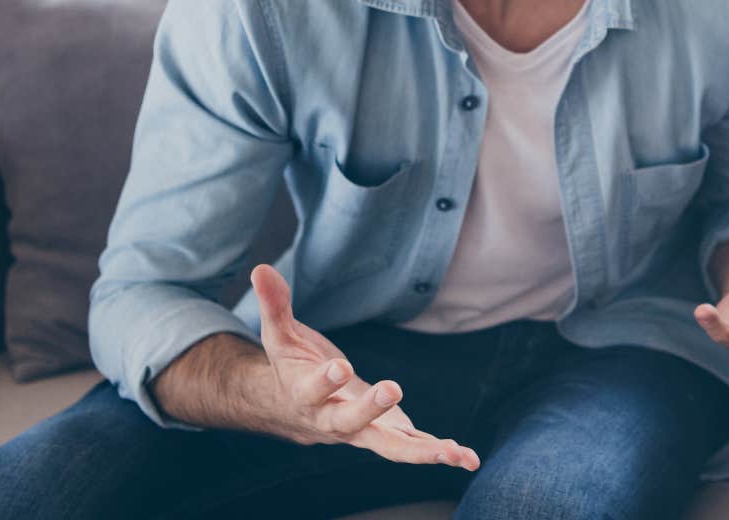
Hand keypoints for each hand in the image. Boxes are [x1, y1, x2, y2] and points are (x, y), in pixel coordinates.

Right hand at [250, 265, 479, 467]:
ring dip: (421, 452)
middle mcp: (332, 421)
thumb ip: (275, 305)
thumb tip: (260, 269)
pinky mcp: (387, 433)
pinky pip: (413, 446)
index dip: (324, 381)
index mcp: (304, 395)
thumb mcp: (280, 336)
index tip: (339, 366)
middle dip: (370, 409)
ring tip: (454, 453)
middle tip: (393, 388)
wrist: (294, 410)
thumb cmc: (290, 367)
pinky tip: (468, 458)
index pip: (312, 390)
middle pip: (350, 422)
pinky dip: (440, 453)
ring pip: (389, 447)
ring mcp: (362, 432)